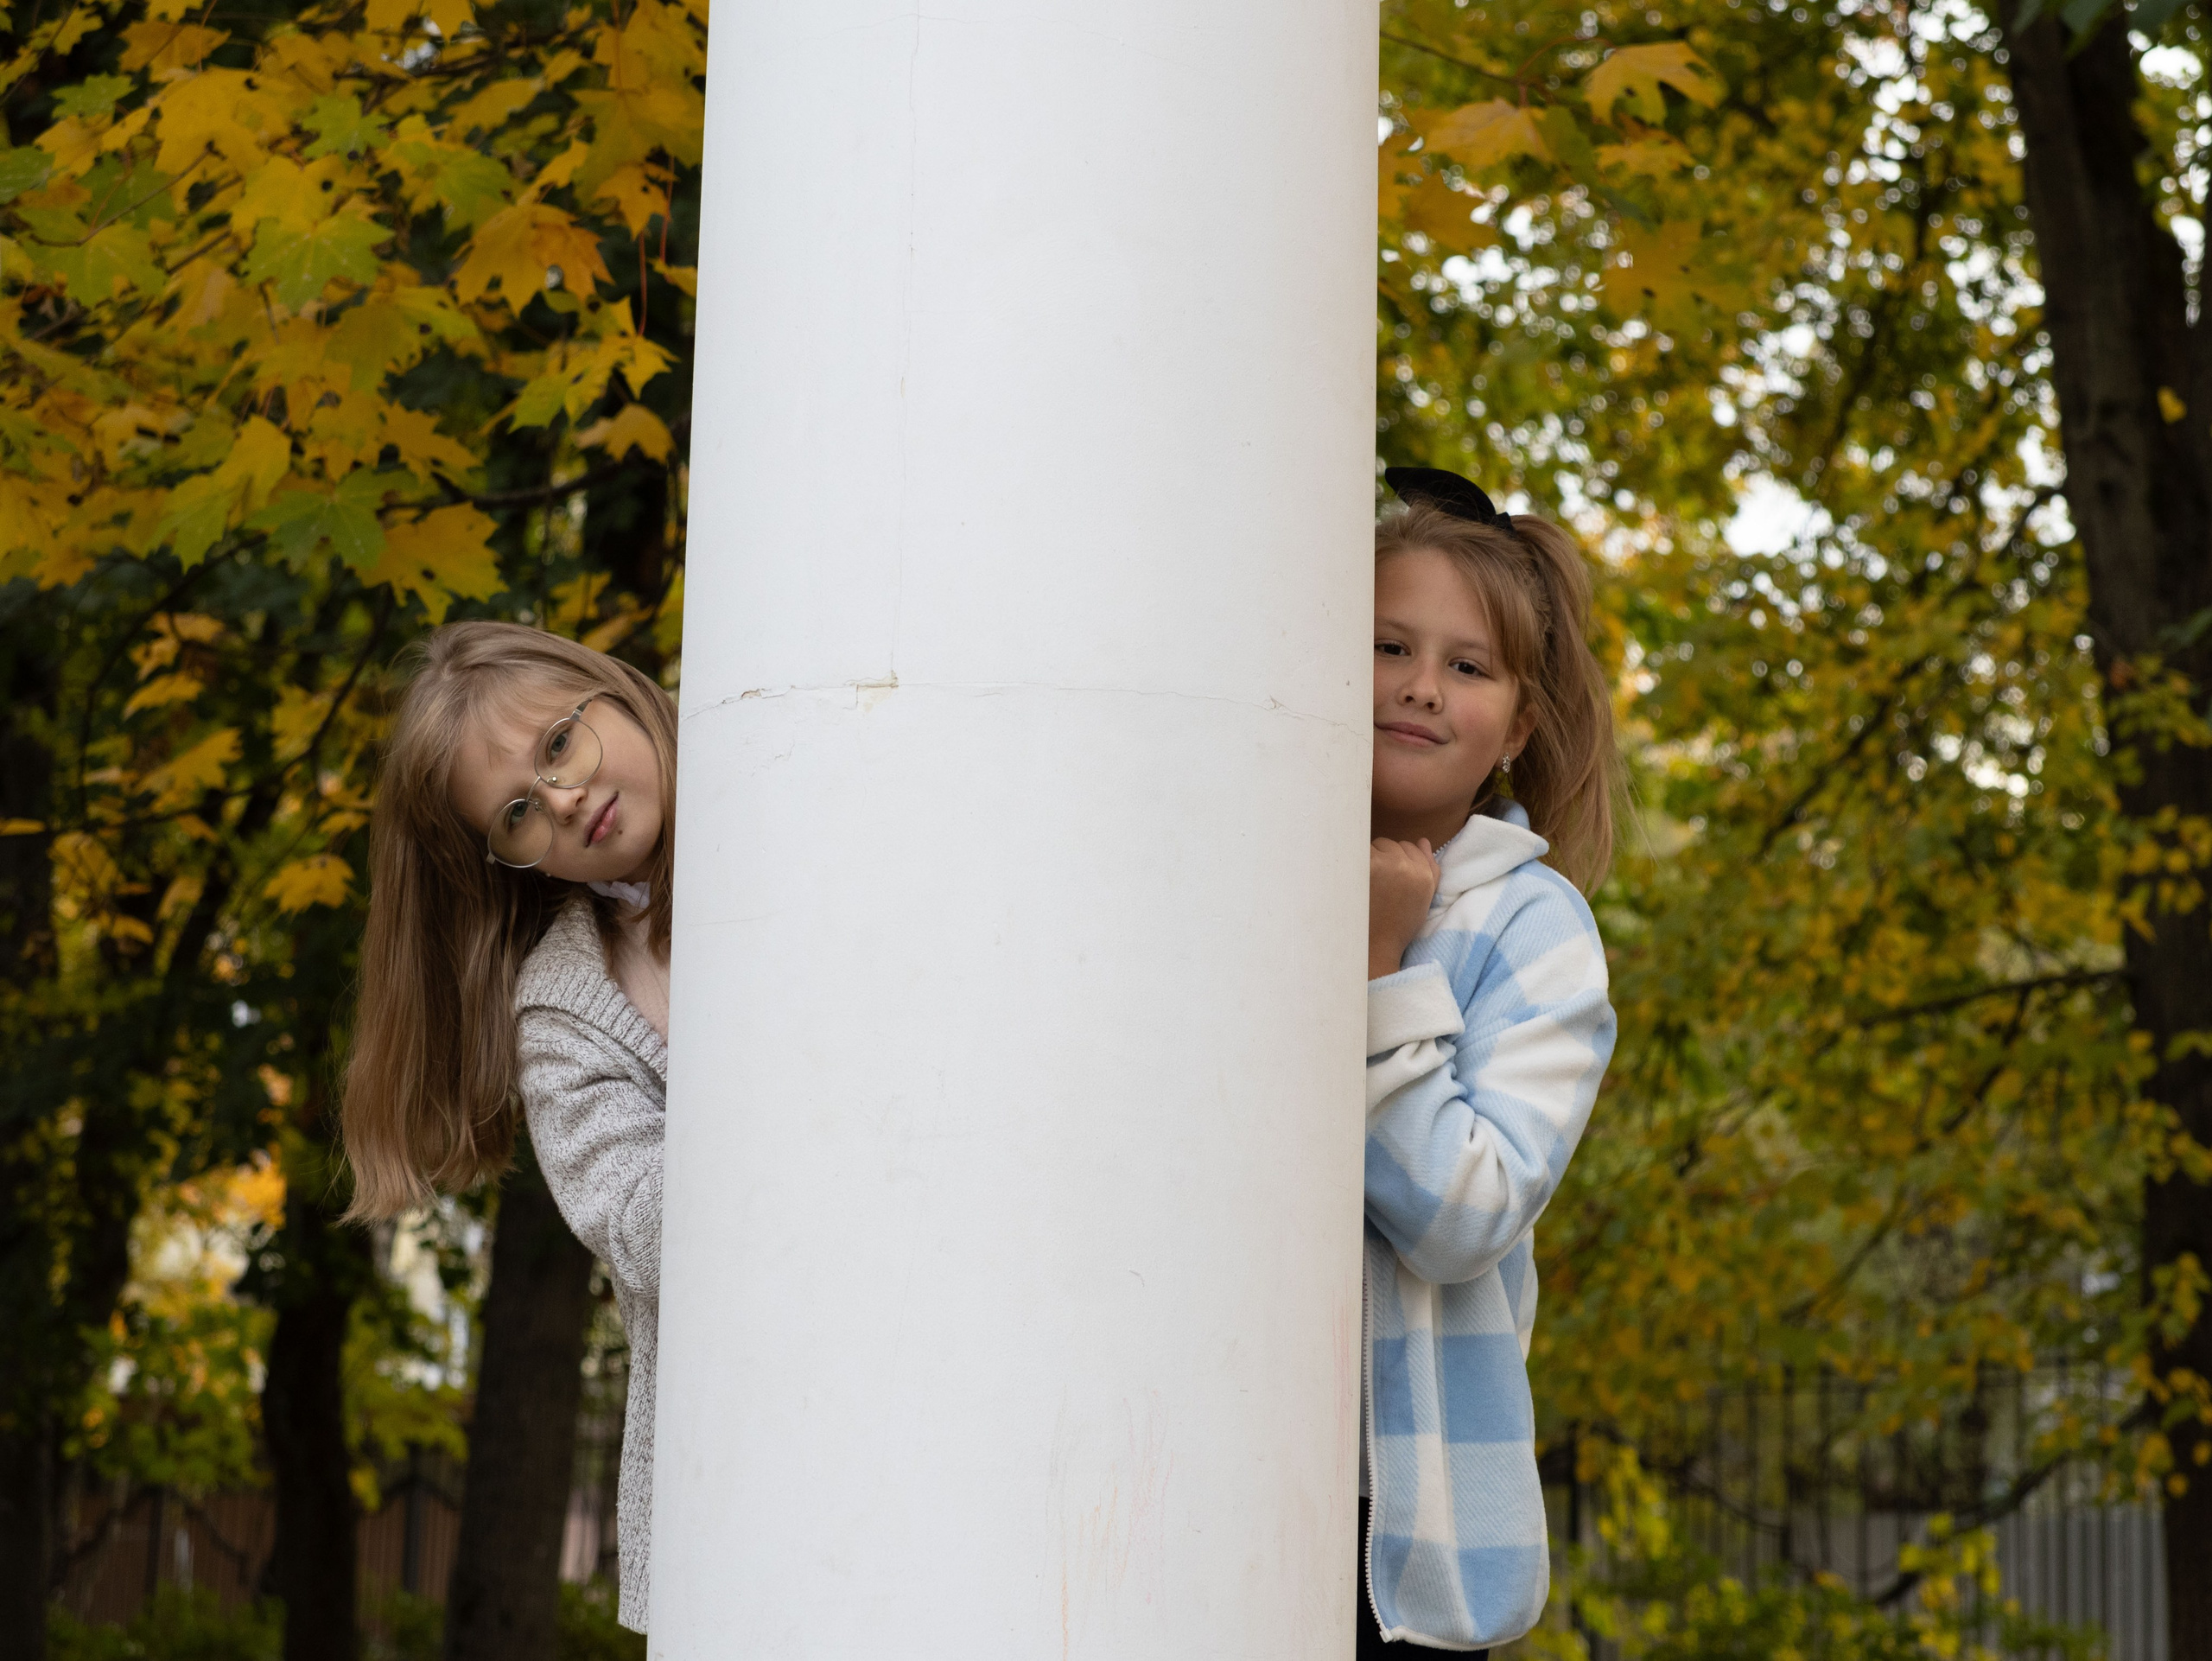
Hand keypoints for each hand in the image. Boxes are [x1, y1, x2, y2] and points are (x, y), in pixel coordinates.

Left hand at [1369, 837, 1438, 979]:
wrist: (1375, 944)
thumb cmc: (1398, 924)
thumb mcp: (1423, 898)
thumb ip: (1429, 868)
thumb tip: (1423, 841)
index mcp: (1424, 874)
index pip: (1410, 846)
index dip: (1400, 860)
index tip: (1392, 877)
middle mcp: (1407, 866)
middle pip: (1391, 844)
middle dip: (1385, 857)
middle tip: (1379, 882)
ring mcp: (1386, 864)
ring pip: (1374, 846)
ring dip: (1370, 858)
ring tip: (1368, 883)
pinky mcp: (1366, 866)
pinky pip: (1359, 851)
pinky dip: (1355, 862)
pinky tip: (1357, 882)